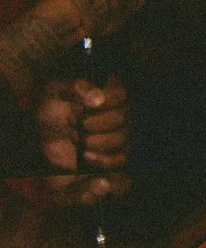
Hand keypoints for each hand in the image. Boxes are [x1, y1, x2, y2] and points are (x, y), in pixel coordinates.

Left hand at [31, 77, 131, 204]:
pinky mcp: (115, 155)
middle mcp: (118, 111)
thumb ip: (75, 88)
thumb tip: (98, 99)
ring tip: (75, 138)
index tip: (87, 107)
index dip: (106, 102)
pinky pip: (120, 158)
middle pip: (121, 117)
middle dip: (94, 123)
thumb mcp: (53, 92)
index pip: (121, 94)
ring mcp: (119, 134)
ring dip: (94, 140)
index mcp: (106, 92)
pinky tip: (86, 155)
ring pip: (121, 138)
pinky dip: (103, 158)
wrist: (41, 140)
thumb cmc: (48, 112)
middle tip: (73, 123)